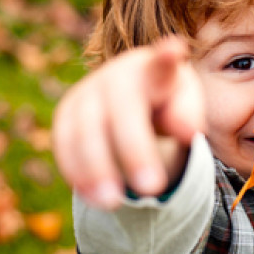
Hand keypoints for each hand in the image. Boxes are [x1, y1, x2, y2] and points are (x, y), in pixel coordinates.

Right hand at [52, 36, 204, 209]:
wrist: (131, 96)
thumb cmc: (166, 101)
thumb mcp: (184, 105)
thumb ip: (189, 115)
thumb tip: (186, 131)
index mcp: (153, 69)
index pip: (161, 62)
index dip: (166, 57)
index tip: (175, 49)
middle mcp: (115, 76)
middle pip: (122, 109)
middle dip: (135, 150)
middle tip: (153, 188)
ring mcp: (86, 93)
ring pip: (85, 129)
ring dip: (97, 169)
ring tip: (114, 203)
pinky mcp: (66, 114)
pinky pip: (64, 143)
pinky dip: (77, 172)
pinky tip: (94, 198)